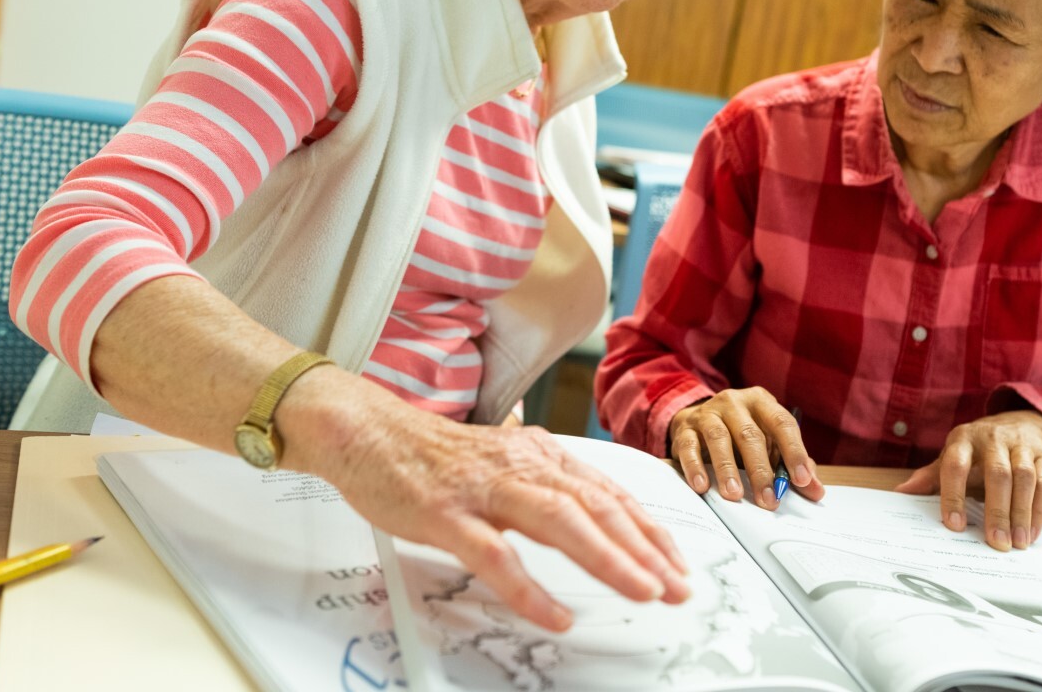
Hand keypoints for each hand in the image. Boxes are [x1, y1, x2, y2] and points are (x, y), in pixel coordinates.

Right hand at [298, 370, 691, 632]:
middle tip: (677, 584)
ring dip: (607, 557)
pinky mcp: (445, 514)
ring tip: (642, 590)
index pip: (607, 492)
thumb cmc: (431, 454)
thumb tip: (591, 518)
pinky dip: (529, 587)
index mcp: (536, 454)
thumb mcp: (500, 462)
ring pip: (559, 520)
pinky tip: (556, 613)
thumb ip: (543, 487)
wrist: (363, 429)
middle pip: (595, 505)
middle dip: (643, 547)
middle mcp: (518, 465)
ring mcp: (482, 488)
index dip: (647, 529)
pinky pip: (495, 555)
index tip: (677, 562)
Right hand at [668, 387, 823, 509]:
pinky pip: (689, 446)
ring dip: (728, 469)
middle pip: (750, 435)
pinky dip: (695, 467)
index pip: (782, 423)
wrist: (697, 420)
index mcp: (761, 402)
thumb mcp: (768, 444)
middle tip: (769, 500)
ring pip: (719, 438)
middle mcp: (734, 402)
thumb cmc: (740, 435)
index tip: (802, 480)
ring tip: (735, 495)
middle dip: (761, 471)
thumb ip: (790, 465)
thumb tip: (814, 490)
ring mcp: (707, 413)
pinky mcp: (684, 428)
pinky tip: (703, 486)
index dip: (794, 452)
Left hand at [894, 410, 1041, 550]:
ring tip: (1017, 542)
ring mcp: (1021, 445)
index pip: (955, 465)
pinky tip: (1031, 532)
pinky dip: (1038, 510)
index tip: (954, 524)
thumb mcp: (954, 454)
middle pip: (997, 474)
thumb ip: (931, 475)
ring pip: (1023, 478)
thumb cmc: (981, 447)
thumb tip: (902, 492)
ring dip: (1021, 513)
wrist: (1023, 422)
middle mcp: (993, 438)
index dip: (953, 494)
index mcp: (963, 439)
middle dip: (997, 510)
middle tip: (996, 542)